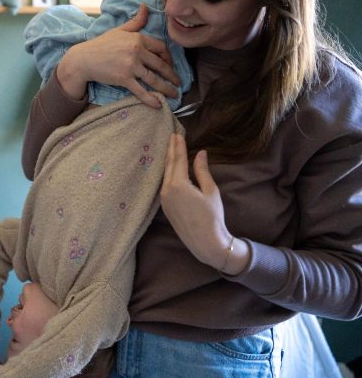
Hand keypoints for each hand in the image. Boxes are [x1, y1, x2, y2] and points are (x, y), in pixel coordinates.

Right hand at [57, 4, 180, 108]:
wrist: (83, 59)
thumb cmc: (101, 44)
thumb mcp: (119, 30)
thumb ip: (136, 21)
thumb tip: (145, 7)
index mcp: (138, 38)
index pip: (161, 48)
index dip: (169, 58)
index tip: (170, 65)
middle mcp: (137, 51)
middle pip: (160, 65)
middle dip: (172, 75)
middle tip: (179, 83)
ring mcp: (130, 66)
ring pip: (153, 79)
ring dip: (166, 89)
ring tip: (174, 95)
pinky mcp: (123, 78)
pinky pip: (140, 90)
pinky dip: (150, 98)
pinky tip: (158, 104)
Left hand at [160, 134, 248, 273]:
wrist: (206, 242)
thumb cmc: (213, 217)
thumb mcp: (210, 191)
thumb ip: (202, 171)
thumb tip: (200, 153)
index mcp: (178, 185)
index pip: (178, 160)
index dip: (179, 146)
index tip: (178, 134)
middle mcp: (167, 190)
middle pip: (169, 165)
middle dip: (171, 150)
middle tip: (173, 136)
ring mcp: (164, 199)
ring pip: (165, 175)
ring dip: (169, 161)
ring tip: (172, 148)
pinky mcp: (165, 206)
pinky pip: (165, 184)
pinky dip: (169, 173)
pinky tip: (172, 168)